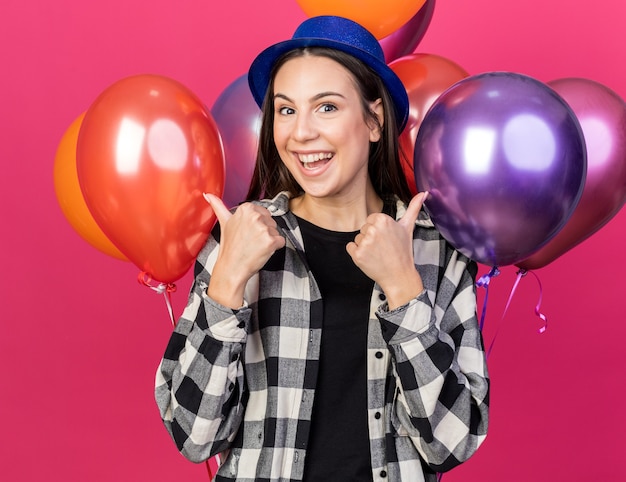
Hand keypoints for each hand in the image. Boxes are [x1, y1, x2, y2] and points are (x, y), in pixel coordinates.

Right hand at [203, 193, 285, 307]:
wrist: (231, 268)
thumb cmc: (229, 247)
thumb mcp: (224, 222)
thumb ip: (218, 206)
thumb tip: (208, 194)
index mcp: (246, 208)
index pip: (263, 213)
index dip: (257, 225)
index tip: (247, 233)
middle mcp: (255, 216)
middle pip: (271, 222)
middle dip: (264, 232)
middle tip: (250, 241)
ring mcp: (264, 228)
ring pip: (276, 232)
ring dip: (269, 241)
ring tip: (254, 247)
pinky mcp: (271, 241)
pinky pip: (281, 242)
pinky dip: (274, 248)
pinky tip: (262, 252)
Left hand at [346, 192, 427, 308]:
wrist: (399, 275)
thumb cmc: (403, 251)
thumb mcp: (408, 227)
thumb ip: (413, 208)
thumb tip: (424, 192)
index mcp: (383, 219)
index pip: (371, 219)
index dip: (378, 230)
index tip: (387, 239)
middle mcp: (373, 229)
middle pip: (363, 229)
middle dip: (371, 238)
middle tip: (384, 248)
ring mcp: (364, 243)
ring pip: (357, 239)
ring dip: (365, 247)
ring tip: (378, 254)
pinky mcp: (357, 255)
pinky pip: (350, 248)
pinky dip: (357, 254)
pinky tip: (370, 259)